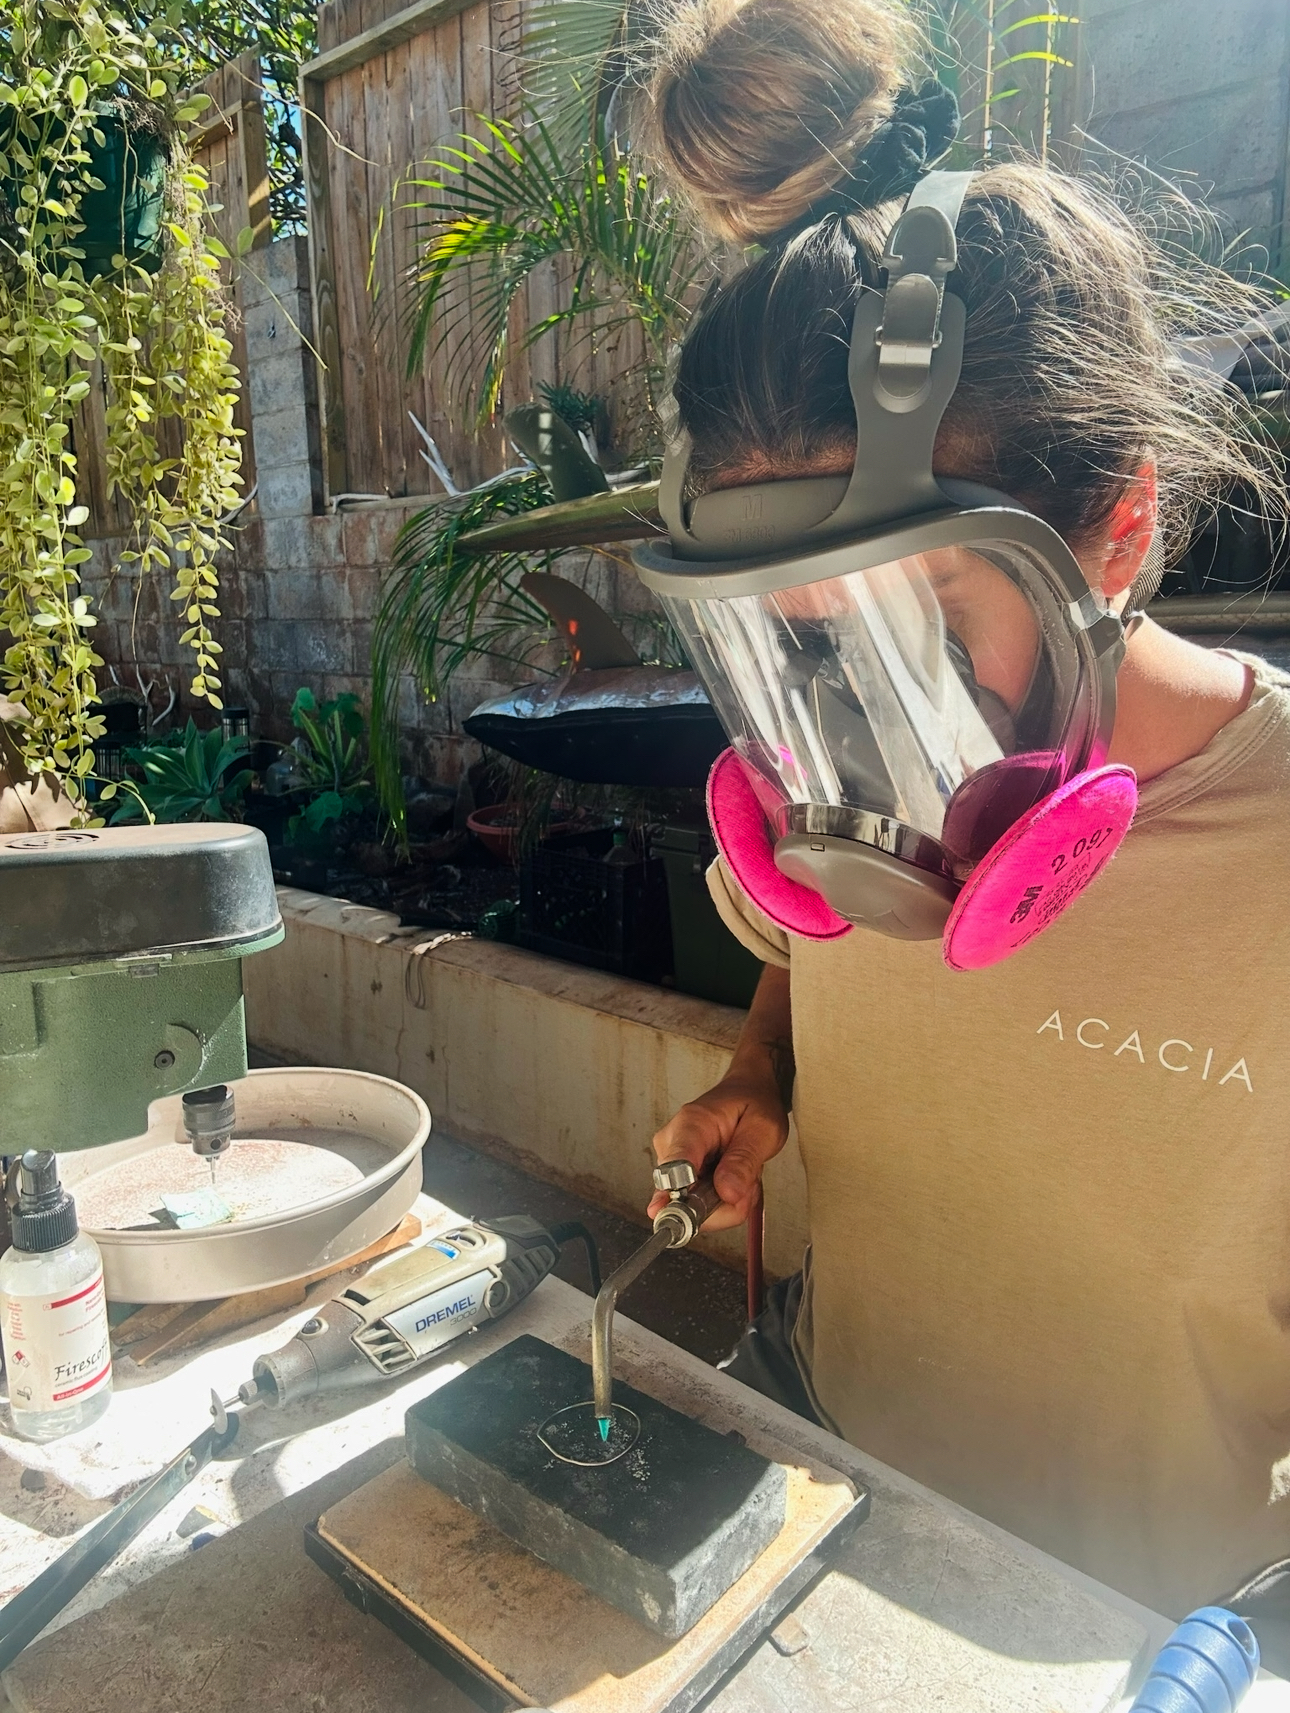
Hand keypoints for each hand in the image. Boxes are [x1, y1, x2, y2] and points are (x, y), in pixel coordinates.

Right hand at [648, 1070, 788, 1232]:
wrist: (747, 1089)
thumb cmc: (754, 1103)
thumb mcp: (764, 1129)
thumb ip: (744, 1162)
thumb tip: (727, 1194)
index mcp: (691, 1125)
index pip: (675, 1172)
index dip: (693, 1200)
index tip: (720, 1204)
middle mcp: (671, 1142)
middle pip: (684, 1199)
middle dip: (724, 1203)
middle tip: (749, 1183)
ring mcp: (670, 1159)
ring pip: (692, 1206)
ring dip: (725, 1202)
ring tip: (743, 1176)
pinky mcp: (675, 1172)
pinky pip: (694, 1203)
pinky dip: (719, 1200)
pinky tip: (733, 1181)